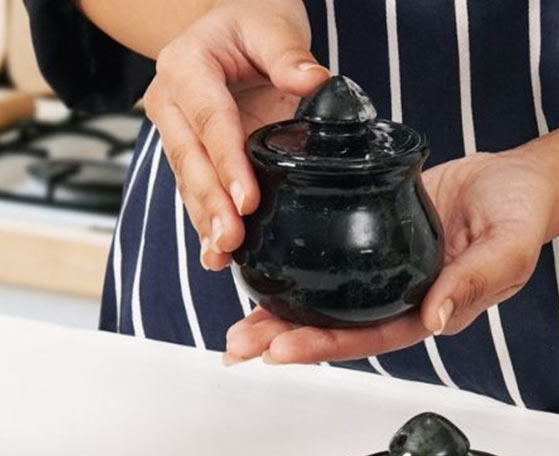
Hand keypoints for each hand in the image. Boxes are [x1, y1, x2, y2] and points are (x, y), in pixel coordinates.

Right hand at [143, 0, 328, 268]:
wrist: (231, 27)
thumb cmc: (250, 22)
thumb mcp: (270, 24)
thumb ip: (288, 53)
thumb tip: (315, 82)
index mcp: (186, 66)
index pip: (210, 120)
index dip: (227, 162)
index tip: (248, 200)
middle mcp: (172, 103)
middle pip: (191, 160)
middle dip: (211, 204)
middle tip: (231, 240)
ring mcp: (178, 133)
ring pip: (189, 183)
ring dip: (205, 222)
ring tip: (221, 256)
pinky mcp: (192, 156)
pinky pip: (196, 192)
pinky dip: (206, 225)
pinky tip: (216, 256)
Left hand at [225, 145, 557, 363]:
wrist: (515, 182)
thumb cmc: (520, 217)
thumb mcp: (507, 249)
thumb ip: (473, 283)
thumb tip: (434, 319)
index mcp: (431, 310)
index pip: (372, 337)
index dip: (326, 346)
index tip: (280, 351)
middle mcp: (399, 297)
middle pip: (337, 327)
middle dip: (286, 339)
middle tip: (238, 347)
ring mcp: (382, 271)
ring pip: (326, 300)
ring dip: (280, 314)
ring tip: (235, 326)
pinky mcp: (373, 237)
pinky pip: (329, 260)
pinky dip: (295, 269)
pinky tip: (262, 272)